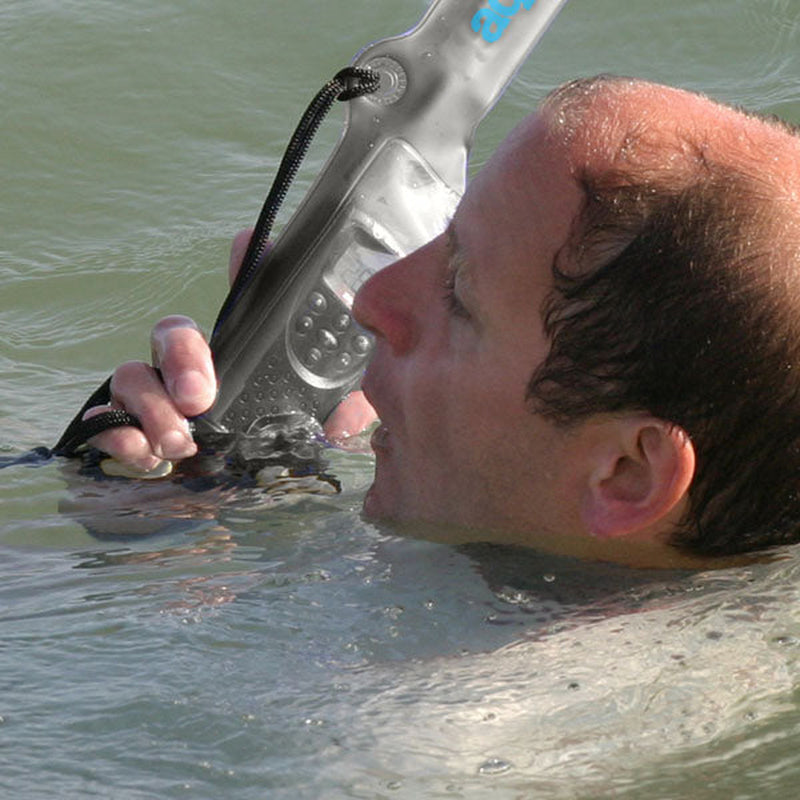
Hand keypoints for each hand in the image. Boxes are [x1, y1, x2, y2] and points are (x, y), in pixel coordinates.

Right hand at [86, 229, 375, 468]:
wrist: (244, 512)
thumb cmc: (282, 461)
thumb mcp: (325, 431)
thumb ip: (347, 415)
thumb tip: (341, 422)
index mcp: (245, 360)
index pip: (242, 307)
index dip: (244, 268)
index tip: (249, 245)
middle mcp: (198, 373)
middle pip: (173, 333)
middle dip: (181, 357)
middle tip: (201, 397)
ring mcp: (161, 403)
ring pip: (132, 374)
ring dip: (151, 405)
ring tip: (180, 443)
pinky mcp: (136, 436)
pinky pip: (106, 419)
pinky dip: (116, 433)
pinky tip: (144, 455)